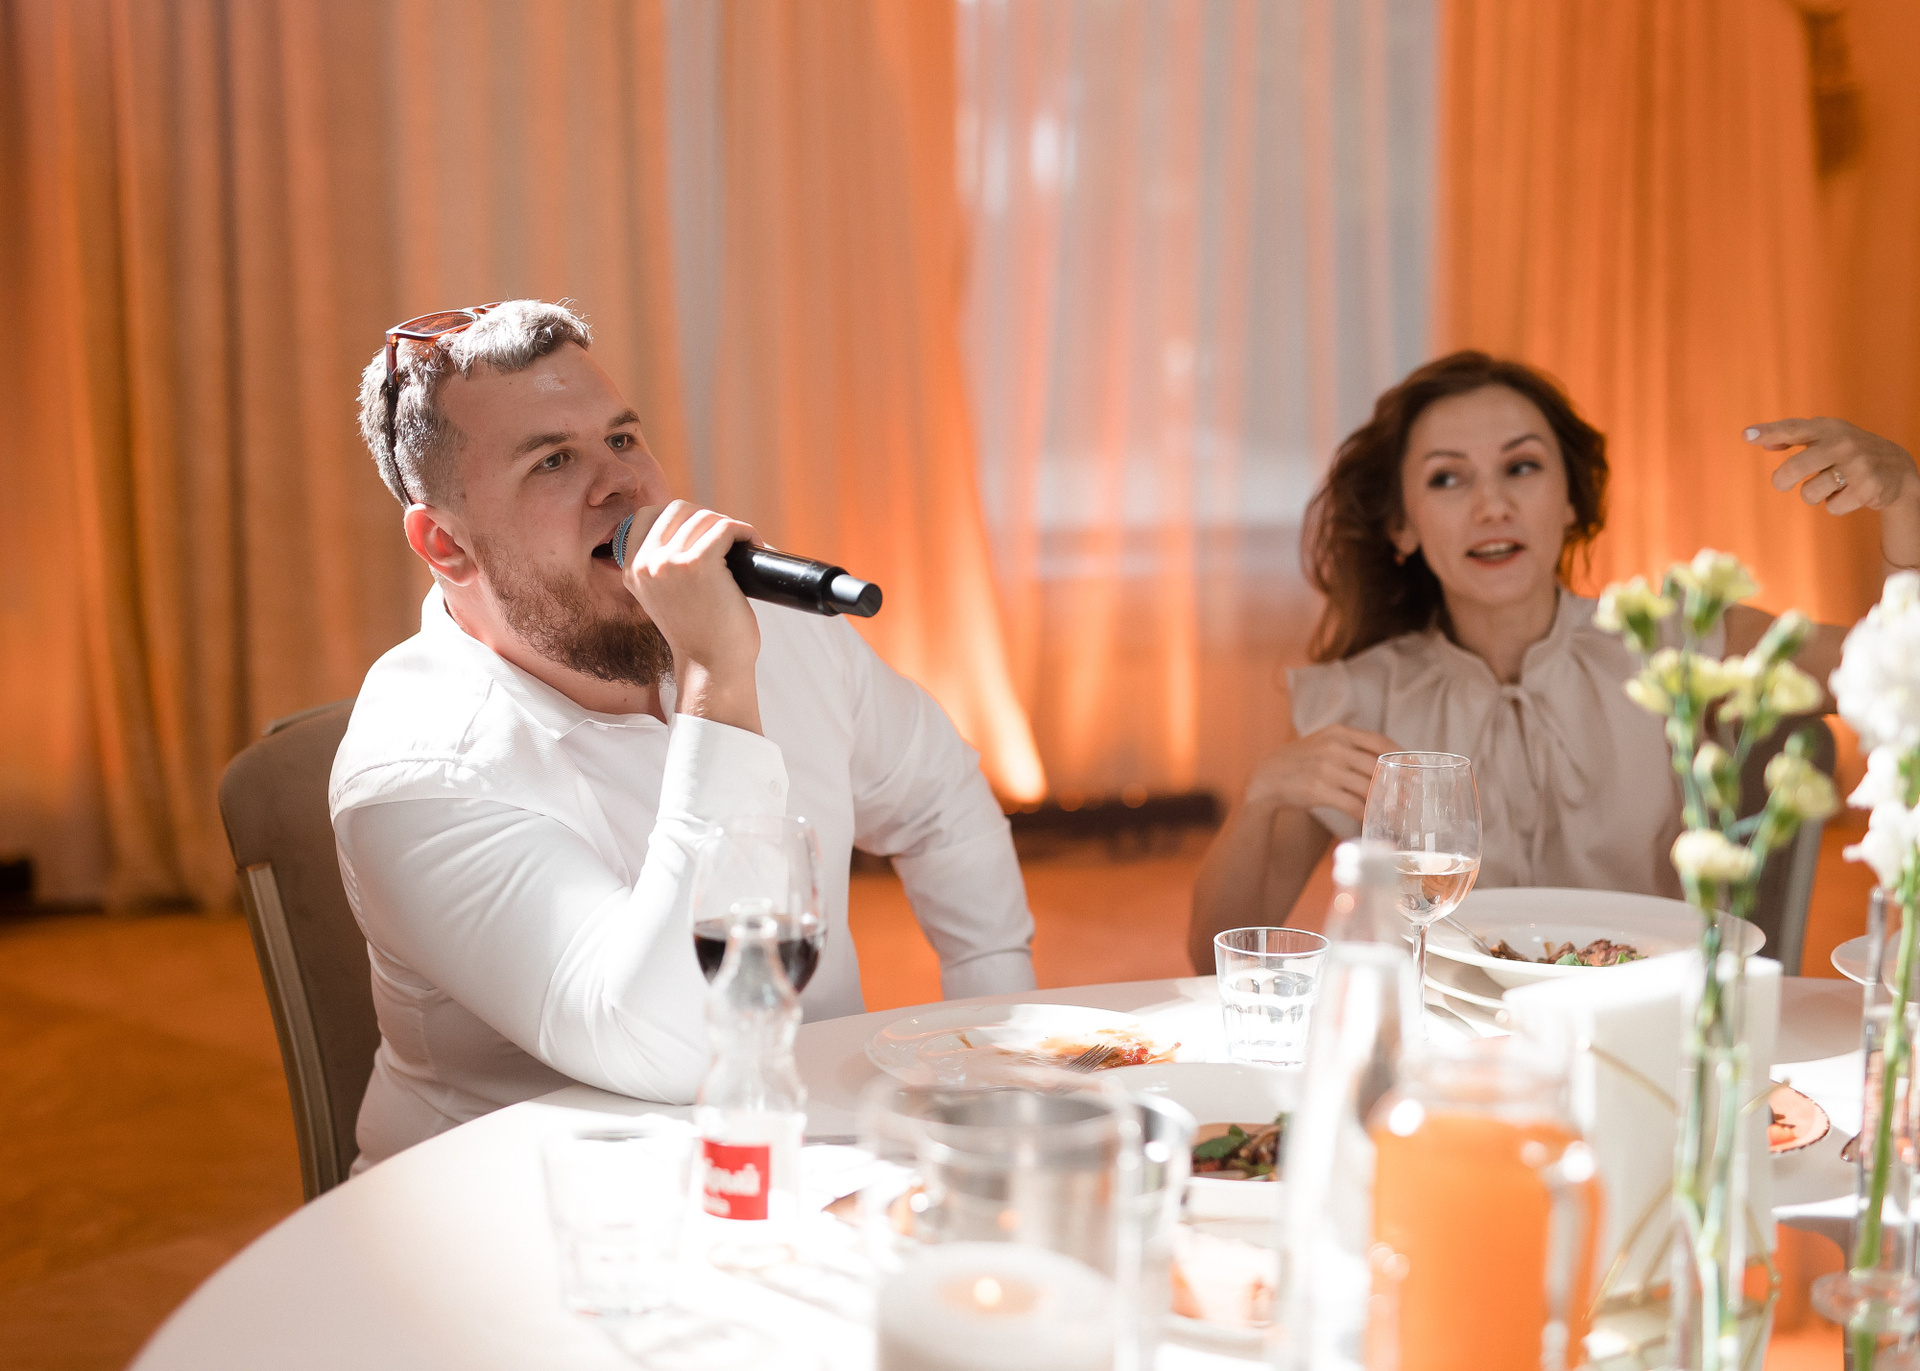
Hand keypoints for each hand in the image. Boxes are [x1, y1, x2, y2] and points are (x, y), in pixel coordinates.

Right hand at [622, 501, 761, 730]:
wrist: (713, 668)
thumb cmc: (700, 634)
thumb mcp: (665, 595)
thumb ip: (665, 564)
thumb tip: (696, 524)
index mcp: (632, 569)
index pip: (648, 514)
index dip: (680, 517)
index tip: (702, 533)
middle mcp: (645, 563)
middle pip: (679, 509)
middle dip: (708, 518)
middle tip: (728, 541)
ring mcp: (669, 563)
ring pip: (705, 517)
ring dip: (730, 527)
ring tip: (745, 546)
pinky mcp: (698, 564)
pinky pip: (726, 527)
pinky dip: (746, 532)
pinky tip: (755, 545)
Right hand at [1243, 724, 1399, 822]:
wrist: (1267, 777)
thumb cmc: (1301, 762)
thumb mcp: (1323, 743)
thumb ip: (1351, 746)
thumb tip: (1388, 761)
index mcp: (1338, 733)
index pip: (1380, 742)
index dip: (1401, 757)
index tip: (1415, 769)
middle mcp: (1334, 747)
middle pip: (1378, 767)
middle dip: (1398, 785)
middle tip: (1412, 798)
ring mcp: (1326, 769)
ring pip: (1368, 788)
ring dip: (1386, 804)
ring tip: (1397, 814)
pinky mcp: (1318, 790)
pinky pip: (1353, 805)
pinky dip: (1367, 815)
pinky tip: (1373, 821)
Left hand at [1747, 417, 1919, 515]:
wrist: (1896, 467)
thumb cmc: (1847, 451)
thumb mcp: (1824, 437)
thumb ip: (1791, 437)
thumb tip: (1759, 441)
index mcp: (1827, 428)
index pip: (1794, 428)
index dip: (1769, 432)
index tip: (1746, 435)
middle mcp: (1843, 442)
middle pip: (1794, 469)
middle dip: (1782, 481)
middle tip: (1783, 484)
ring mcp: (1858, 464)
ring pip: (1810, 493)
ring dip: (1814, 495)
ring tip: (1830, 486)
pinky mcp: (1869, 487)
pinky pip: (1832, 507)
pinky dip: (1835, 505)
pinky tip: (1849, 493)